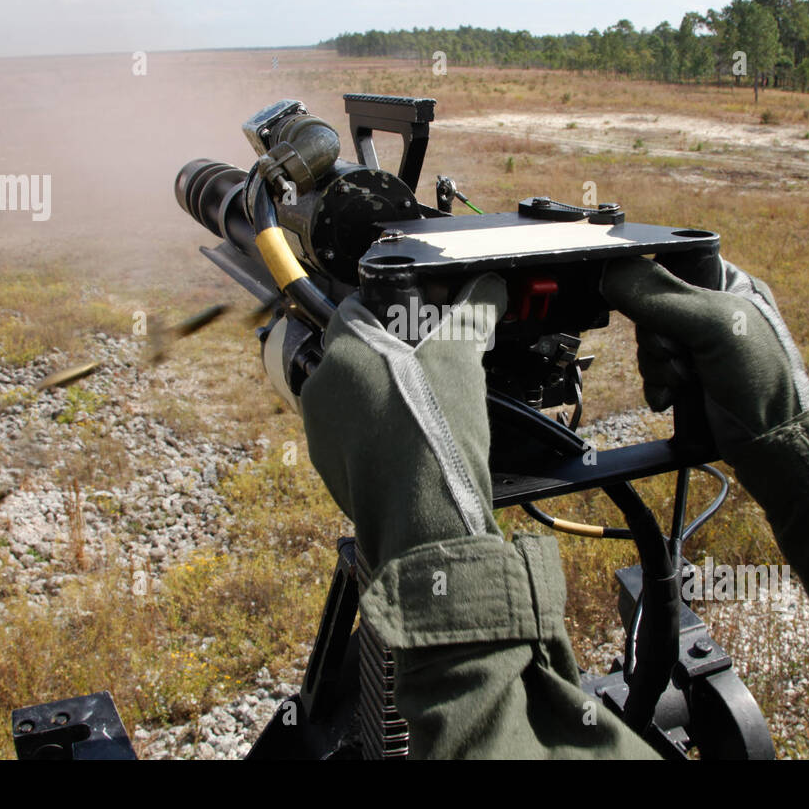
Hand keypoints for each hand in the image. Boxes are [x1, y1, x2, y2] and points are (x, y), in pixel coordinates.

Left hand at [299, 274, 506, 570]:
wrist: (425, 522)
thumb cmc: (436, 435)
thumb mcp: (461, 361)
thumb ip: (471, 314)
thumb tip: (487, 286)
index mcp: (345, 353)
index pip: (354, 310)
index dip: (386, 309)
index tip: (412, 318)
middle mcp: (321, 390)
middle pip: (352, 356)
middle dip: (386, 357)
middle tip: (426, 365)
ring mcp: (320, 434)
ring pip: (350, 399)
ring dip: (379, 397)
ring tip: (422, 408)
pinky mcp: (330, 471)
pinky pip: (351, 439)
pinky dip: (375, 435)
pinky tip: (410, 445)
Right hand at [601, 256, 808, 458]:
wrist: (771, 444)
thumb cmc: (762, 378)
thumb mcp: (711, 324)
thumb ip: (662, 296)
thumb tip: (613, 271)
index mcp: (727, 282)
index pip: (670, 265)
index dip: (655, 286)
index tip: (660, 310)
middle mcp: (712, 310)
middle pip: (651, 308)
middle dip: (657, 337)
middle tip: (682, 353)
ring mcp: (700, 345)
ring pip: (648, 342)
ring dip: (658, 366)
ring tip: (686, 380)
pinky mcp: (689, 376)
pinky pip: (651, 371)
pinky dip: (657, 385)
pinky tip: (675, 396)